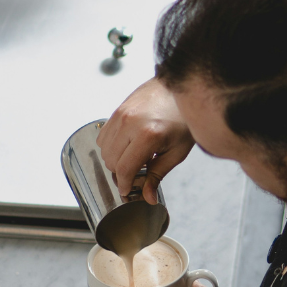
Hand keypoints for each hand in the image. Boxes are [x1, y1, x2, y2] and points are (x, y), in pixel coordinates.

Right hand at [97, 78, 193, 203]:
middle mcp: (130, 123)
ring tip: (133, 158)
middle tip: (136, 173)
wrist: (180, 89)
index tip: (127, 191)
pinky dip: (111, 145)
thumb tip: (146, 197)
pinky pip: (104, 135)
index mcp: (148, 135)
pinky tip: (128, 145)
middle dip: (121, 173)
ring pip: (104, 149)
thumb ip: (158, 174)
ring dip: (115, 159)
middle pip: (111, 161)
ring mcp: (122, 114)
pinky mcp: (118, 109)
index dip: (124, 185)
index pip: (124, 169)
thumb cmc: (183, 118)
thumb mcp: (177, 151)